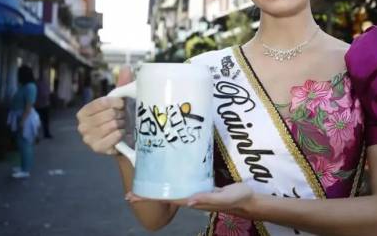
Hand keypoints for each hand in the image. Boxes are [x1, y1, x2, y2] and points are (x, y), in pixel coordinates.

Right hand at [76, 67, 132, 154]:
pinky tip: (121, 135)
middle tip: (122, 118)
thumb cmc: (120, 118)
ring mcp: (88, 138)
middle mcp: (82, 125)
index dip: (116, 103)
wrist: (124, 141)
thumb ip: (122, 84)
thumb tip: (126, 67)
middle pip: (108, 114)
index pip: (101, 102)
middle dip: (120, 116)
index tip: (122, 104)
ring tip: (122, 126)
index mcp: (84, 112)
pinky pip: (114, 137)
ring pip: (112, 125)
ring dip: (122, 125)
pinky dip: (121, 135)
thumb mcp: (120, 101)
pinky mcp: (97, 148)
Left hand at [125, 183, 254, 215]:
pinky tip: (167, 175)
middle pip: (163, 196)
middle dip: (147, 194)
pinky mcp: (200, 186)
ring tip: (144, 181)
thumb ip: (206, 198)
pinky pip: (180, 184)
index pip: (165, 199)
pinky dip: (169, 181)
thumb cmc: (236, 197)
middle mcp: (189, 197)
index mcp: (192, 200)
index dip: (148, 198)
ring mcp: (194, 192)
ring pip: (170, 190)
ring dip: (157, 188)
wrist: (247, 199)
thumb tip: (187, 201)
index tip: (131, 196)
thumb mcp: (223, 197)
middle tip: (130, 191)